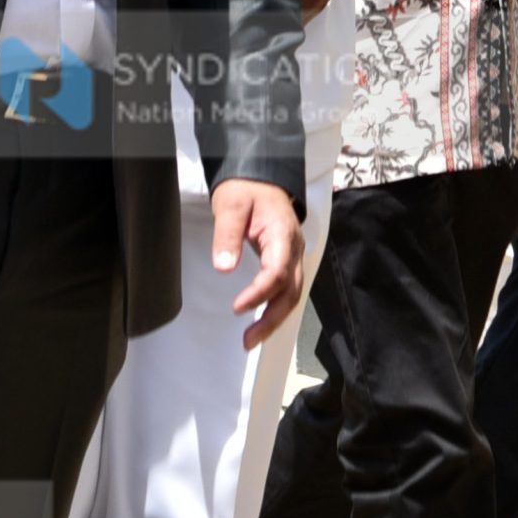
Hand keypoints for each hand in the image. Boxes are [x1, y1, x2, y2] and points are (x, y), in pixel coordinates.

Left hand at [210, 176, 304, 350]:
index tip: (237, 307)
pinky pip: (286, 288)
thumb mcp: (231, 206)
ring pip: (292, 293)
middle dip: (272, 318)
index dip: (259, 293)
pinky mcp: (285, 259)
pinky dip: (274, 307)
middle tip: (248, 340)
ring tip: (251, 338)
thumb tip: (224, 267)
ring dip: (274, 318)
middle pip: (291, 290)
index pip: (277, 271)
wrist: (261, 177)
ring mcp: (292, 255)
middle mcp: (294, 248)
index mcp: (283, 234)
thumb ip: (227, 236)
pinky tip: (260, 320)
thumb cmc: (246, 189)